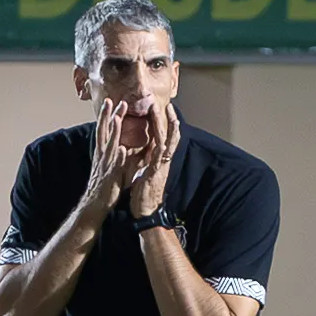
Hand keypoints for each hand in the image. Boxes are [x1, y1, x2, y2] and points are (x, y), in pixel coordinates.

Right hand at [83, 99, 142, 214]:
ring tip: (117, 119)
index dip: (107, 116)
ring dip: (113, 133)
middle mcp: (102, 157)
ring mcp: (105, 166)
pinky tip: (123, 149)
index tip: (112, 102)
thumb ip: (117, 155)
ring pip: (110, 146)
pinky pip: (115, 166)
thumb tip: (126, 145)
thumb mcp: (111, 167)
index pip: (104, 130)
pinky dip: (118, 157)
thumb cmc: (105, 186)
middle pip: (104, 133)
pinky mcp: (110, 177)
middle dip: (109, 117)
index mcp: (102, 153)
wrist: (95, 205)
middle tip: (114, 101)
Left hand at [130, 103, 180, 218]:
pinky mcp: (155, 171)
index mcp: (160, 159)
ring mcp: (161, 165)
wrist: (146, 211)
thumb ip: (150, 159)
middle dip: (168, 119)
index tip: (166, 109)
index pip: (166, 137)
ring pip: (165, 140)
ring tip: (159, 109)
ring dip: (162, 124)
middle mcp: (163, 160)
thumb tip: (150, 148)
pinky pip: (157, 154)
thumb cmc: (145, 192)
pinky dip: (157, 142)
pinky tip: (156, 132)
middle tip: (167, 104)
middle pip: (170, 135)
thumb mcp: (148, 171)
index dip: (166, 123)